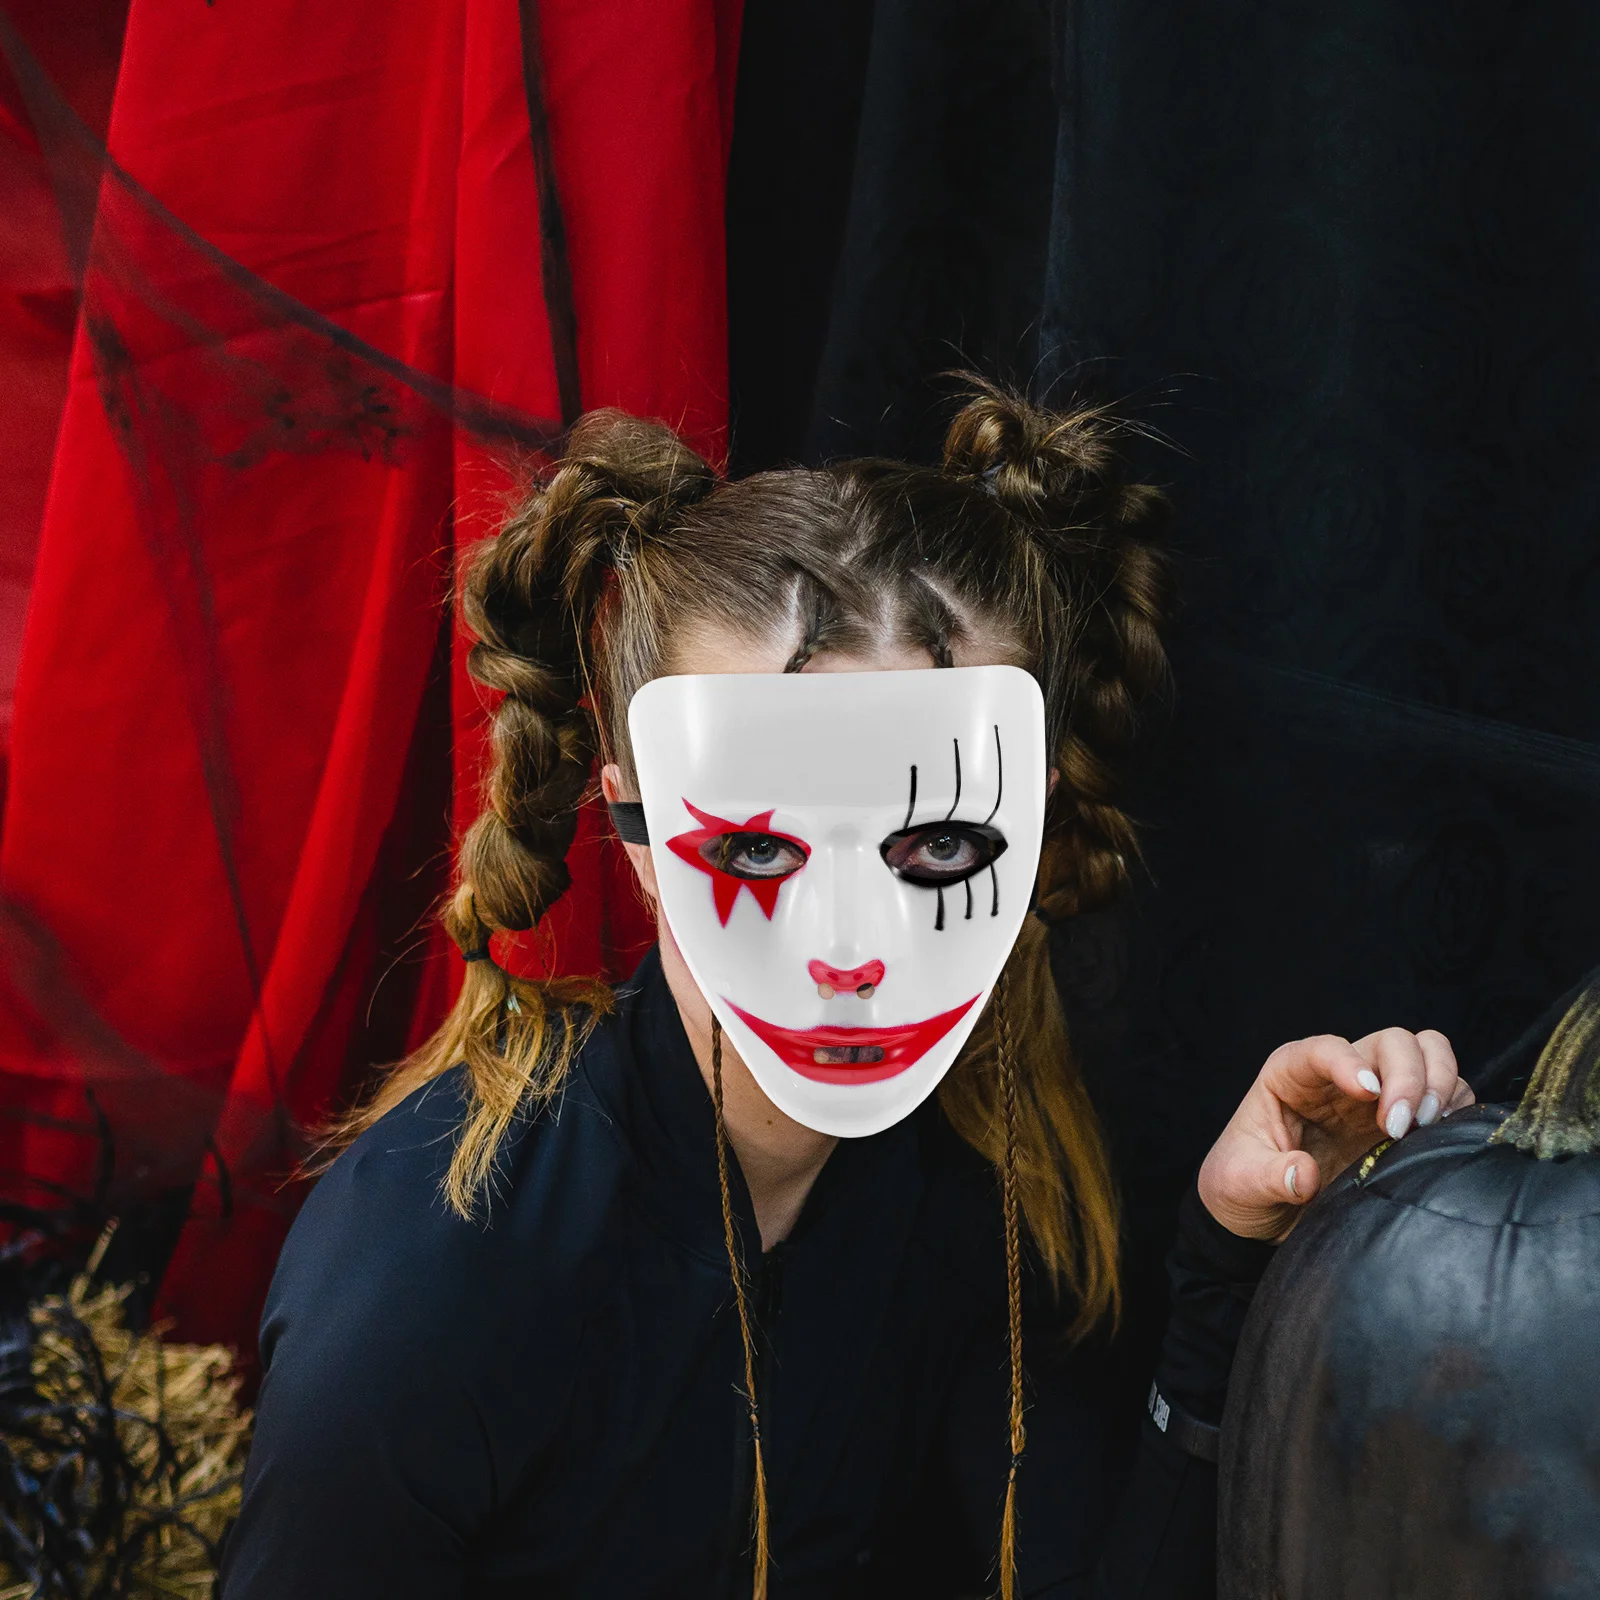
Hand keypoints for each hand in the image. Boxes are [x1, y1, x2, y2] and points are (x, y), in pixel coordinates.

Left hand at [1198, 1029, 1472, 1240]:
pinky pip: (1446, 1094)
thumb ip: (1267, 1177)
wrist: (1264, 1214)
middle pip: (1391, 1042)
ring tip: (1425, 1127)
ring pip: (1426, 1054)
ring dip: (1438, 1084)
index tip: (1368, 1092)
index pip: (1324, 1048)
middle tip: (1401, 1125)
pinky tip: (1442, 1136)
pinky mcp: (1404, 1122)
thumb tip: (1303, 1175)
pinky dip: (1455, 1106)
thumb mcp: (1239, 1183)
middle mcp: (1339, 1075)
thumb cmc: (1242, 1185)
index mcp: (1291, 1075)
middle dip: (1406, 1074)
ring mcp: (1376, 1097)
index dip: (1347, 1061)